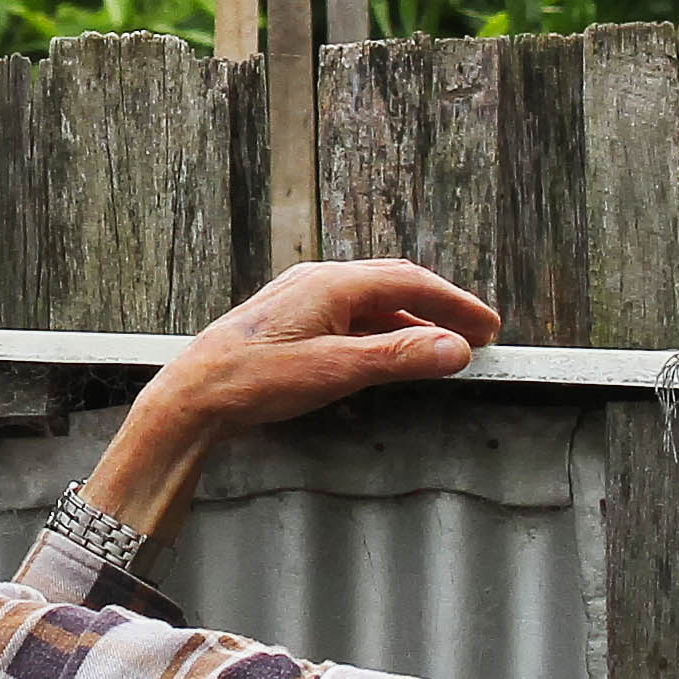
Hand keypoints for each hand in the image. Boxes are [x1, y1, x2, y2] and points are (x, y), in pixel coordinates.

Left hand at [81, 259, 500, 543]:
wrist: (191, 397)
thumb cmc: (251, 381)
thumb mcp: (335, 371)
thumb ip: (398, 358)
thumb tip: (454, 348)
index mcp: (333, 284)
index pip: (412, 284)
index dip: (456, 305)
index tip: (488, 326)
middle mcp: (318, 282)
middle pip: (395, 285)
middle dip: (439, 308)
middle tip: (475, 333)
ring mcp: (301, 299)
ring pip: (371, 302)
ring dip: (410, 322)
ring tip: (440, 347)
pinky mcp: (288, 321)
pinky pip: (348, 316)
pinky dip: (380, 331)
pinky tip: (386, 353)